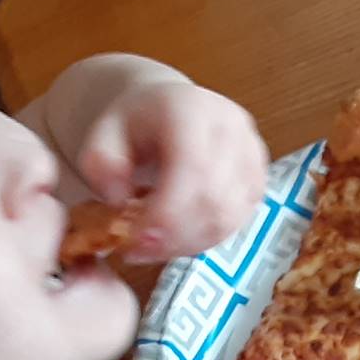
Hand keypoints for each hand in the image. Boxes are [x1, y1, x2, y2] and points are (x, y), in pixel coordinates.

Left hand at [77, 80, 268, 262]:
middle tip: (138, 250)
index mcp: (191, 110)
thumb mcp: (101, 134)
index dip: (169, 213)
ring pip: (229, 217)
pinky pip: (237, 222)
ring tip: (155, 243)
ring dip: (189, 242)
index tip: (136, 241)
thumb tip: (118, 199)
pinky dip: (205, 238)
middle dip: (175, 236)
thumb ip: (101, 164)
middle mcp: (231, 127)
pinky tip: (178, 235)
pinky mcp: (258, 178)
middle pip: (215, 199)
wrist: (168, 109)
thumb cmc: (136, 123)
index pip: (193, 168)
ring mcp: (251, 154)